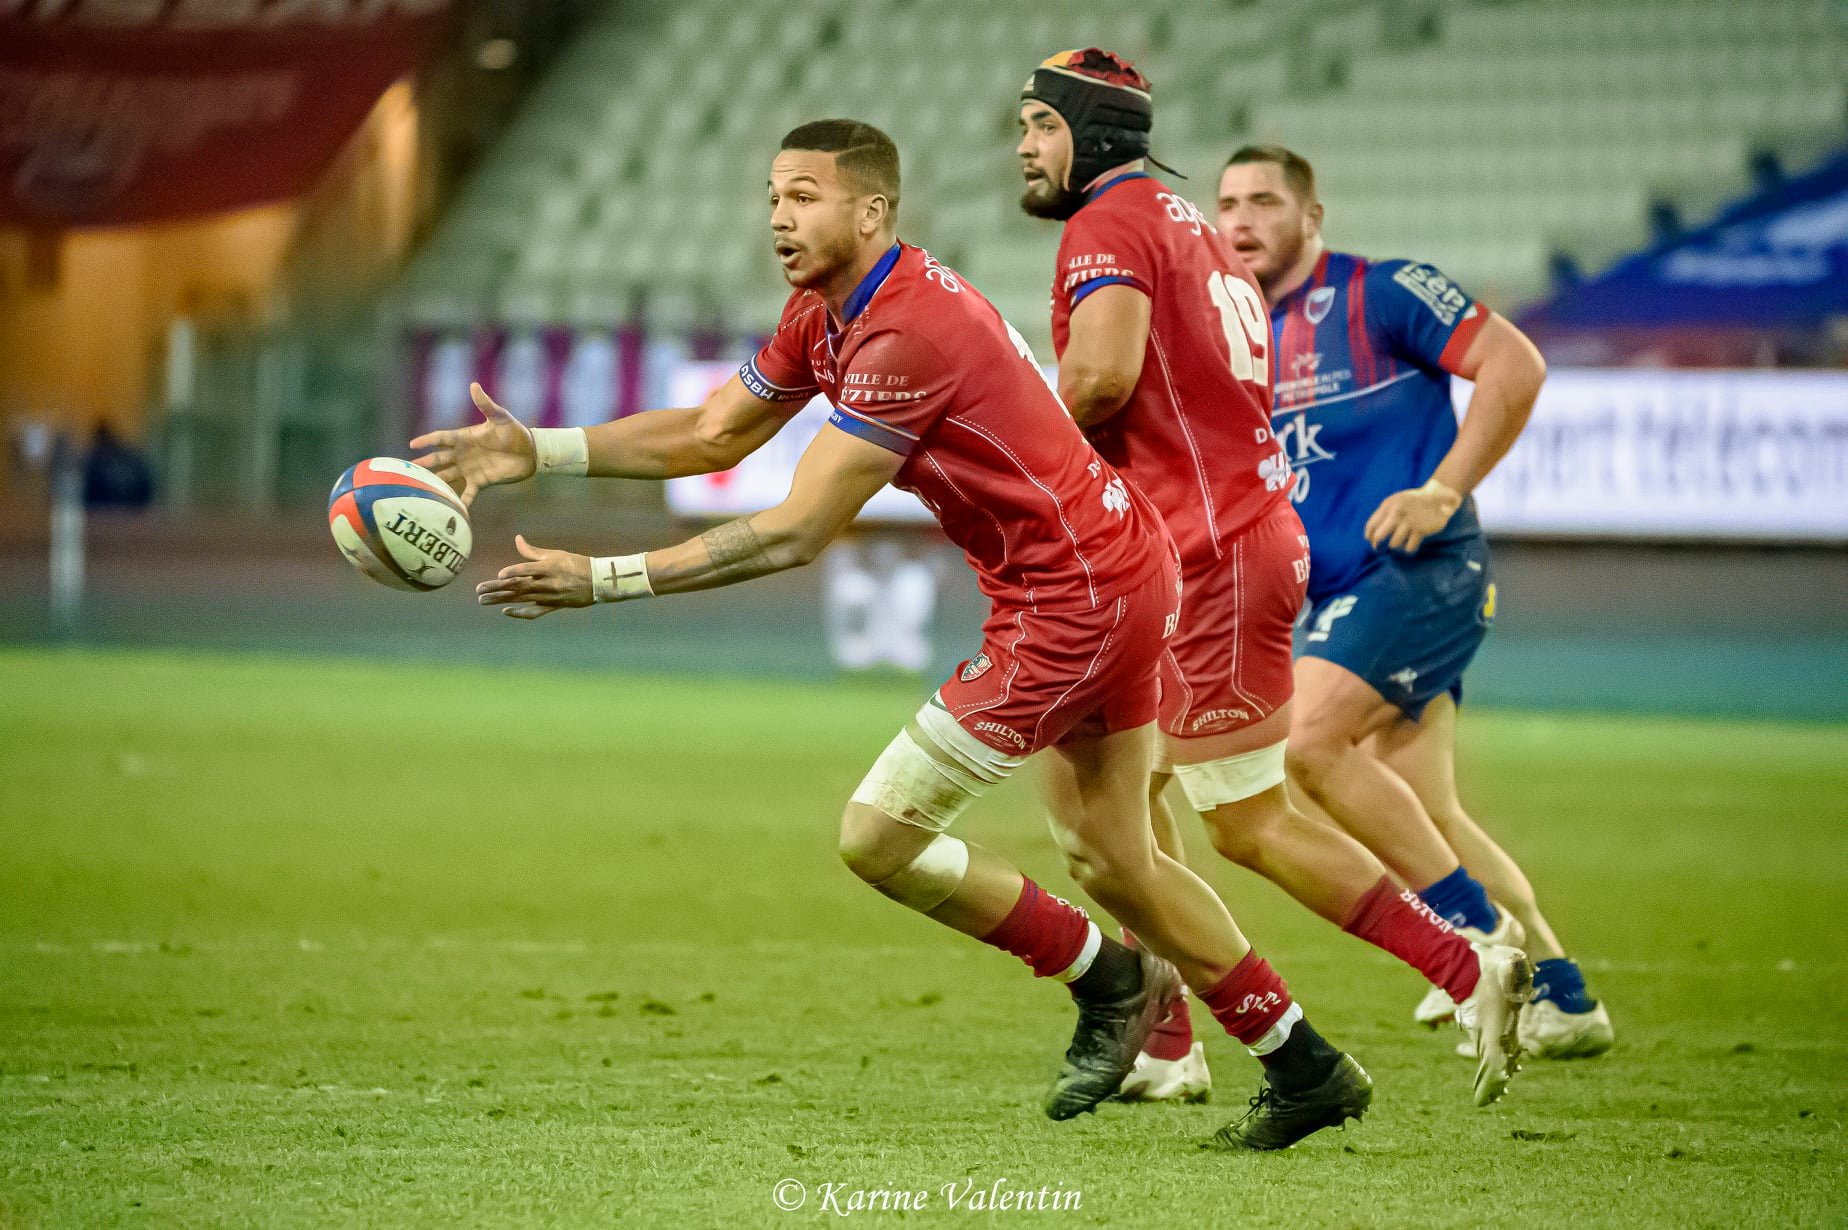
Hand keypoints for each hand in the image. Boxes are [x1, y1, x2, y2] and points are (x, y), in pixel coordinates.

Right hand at [409, 383, 536, 507]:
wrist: (530, 452)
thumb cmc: (514, 432)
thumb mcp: (500, 417)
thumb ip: (485, 404)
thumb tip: (474, 385)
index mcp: (465, 437)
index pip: (441, 438)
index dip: (427, 440)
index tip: (413, 444)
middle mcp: (463, 454)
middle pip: (439, 459)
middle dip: (426, 463)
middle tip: (410, 469)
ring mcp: (470, 469)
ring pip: (448, 476)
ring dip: (437, 482)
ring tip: (422, 489)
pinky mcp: (481, 482)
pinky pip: (468, 493)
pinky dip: (461, 501)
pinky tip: (452, 510)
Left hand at [475, 535, 593, 619]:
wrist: (596, 581)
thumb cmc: (575, 563)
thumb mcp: (554, 554)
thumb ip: (532, 551)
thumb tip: (517, 539)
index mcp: (548, 568)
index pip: (527, 571)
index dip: (513, 572)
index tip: (498, 575)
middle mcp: (547, 583)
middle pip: (518, 587)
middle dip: (496, 588)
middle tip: (479, 590)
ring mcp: (549, 597)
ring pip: (520, 599)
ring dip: (500, 600)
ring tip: (483, 600)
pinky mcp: (552, 606)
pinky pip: (534, 612)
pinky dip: (520, 613)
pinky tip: (505, 611)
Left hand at [1364, 479, 1461, 552]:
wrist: (1437, 497)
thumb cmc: (1412, 502)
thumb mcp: (1396, 501)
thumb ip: (1383, 513)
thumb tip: (1370, 535)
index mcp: (1388, 505)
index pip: (1371, 525)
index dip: (1369, 536)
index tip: (1371, 541)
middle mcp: (1397, 512)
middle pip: (1379, 536)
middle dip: (1377, 546)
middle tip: (1379, 549)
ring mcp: (1409, 521)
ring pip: (1394, 544)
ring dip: (1395, 546)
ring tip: (1399, 543)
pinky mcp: (1421, 529)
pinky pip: (1409, 547)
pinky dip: (1408, 548)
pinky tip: (1410, 543)